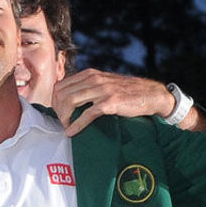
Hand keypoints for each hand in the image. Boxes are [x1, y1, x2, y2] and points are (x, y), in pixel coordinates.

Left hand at [51, 69, 175, 135]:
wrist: (150, 95)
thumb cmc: (127, 92)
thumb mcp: (105, 83)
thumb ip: (89, 87)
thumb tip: (70, 98)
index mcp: (90, 74)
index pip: (60, 85)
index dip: (54, 101)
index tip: (58, 113)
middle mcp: (94, 79)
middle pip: (62, 94)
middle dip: (57, 110)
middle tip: (62, 122)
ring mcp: (102, 90)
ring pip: (70, 102)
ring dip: (64, 117)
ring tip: (66, 127)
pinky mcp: (109, 103)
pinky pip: (87, 114)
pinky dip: (76, 125)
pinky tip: (72, 132)